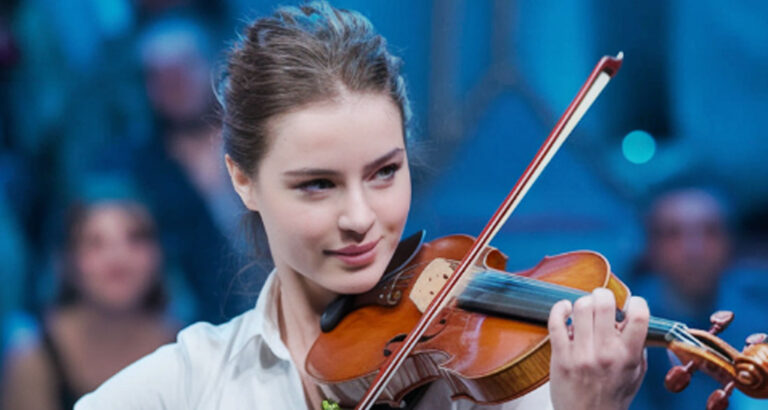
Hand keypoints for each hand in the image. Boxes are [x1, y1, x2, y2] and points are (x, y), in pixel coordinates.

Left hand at [547, 288, 648, 409]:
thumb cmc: (612, 395)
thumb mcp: (635, 373)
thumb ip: (637, 345)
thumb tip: (631, 316)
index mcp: (628, 356)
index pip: (639, 317)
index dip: (636, 302)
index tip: (630, 304)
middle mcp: (605, 352)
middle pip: (604, 304)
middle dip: (603, 294)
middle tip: (602, 299)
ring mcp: (581, 354)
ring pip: (580, 308)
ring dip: (583, 302)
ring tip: (584, 308)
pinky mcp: (560, 355)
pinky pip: (556, 322)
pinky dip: (560, 308)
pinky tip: (565, 309)